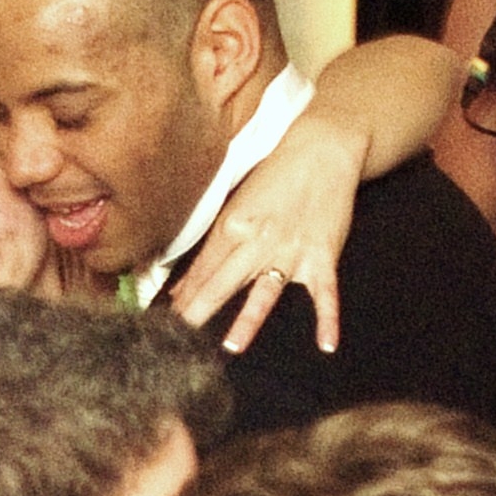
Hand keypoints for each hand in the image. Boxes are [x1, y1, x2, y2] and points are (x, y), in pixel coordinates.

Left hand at [169, 116, 367, 352]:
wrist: (322, 149)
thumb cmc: (276, 172)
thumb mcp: (239, 200)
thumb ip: (218, 240)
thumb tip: (191, 279)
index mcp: (234, 224)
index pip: (204, 266)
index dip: (185, 293)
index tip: (168, 318)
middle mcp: (258, 240)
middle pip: (223, 282)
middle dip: (200, 310)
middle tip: (180, 337)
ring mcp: (291, 251)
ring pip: (265, 291)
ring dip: (248, 320)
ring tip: (232, 346)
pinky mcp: (323, 256)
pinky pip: (325, 293)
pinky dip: (327, 319)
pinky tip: (326, 344)